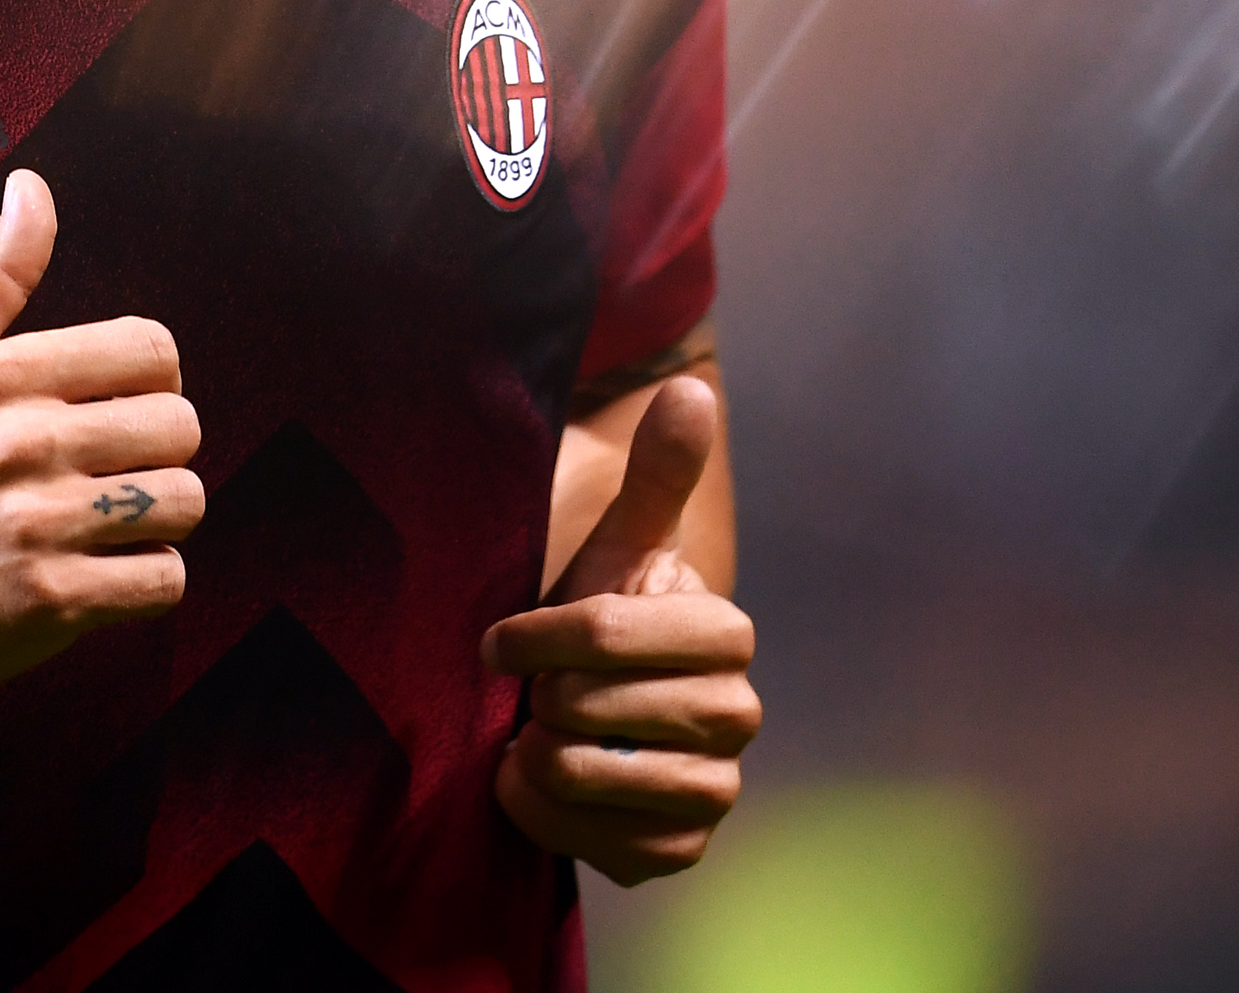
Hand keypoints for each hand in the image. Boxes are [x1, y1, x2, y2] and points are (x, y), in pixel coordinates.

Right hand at [0, 170, 202, 706]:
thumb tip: (31, 185)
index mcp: (1, 375)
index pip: (153, 349)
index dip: (148, 383)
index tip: (110, 413)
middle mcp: (23, 442)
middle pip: (182, 427)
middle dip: (157, 456)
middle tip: (107, 478)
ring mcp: (38, 525)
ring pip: (184, 502)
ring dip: (158, 523)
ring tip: (105, 528)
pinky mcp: (51, 602)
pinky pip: (164, 580)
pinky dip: (144, 584)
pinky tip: (98, 576)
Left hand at [482, 376, 757, 883]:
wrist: (590, 710)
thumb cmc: (598, 616)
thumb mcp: (618, 541)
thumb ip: (657, 472)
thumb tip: (690, 387)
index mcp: (728, 633)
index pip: (604, 631)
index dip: (535, 634)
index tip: (499, 638)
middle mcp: (739, 716)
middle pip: (589, 707)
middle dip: (539, 697)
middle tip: (530, 692)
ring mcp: (715, 790)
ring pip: (590, 776)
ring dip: (537, 756)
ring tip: (530, 735)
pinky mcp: (680, 850)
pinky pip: (597, 845)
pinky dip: (545, 817)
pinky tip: (534, 784)